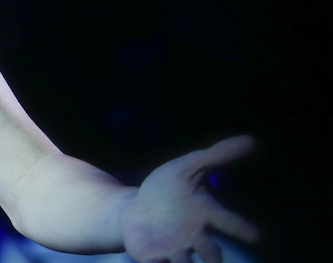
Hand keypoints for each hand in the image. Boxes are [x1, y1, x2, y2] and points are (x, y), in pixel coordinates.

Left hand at [121, 136, 259, 262]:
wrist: (135, 211)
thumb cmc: (167, 191)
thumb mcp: (188, 167)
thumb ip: (217, 155)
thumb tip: (252, 140)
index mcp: (205, 215)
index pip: (228, 223)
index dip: (242, 229)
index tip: (256, 236)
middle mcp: (195, 238)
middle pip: (211, 253)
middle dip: (213, 254)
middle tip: (214, 257)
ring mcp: (175, 251)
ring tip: (179, 258)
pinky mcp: (154, 259)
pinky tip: (154, 261)